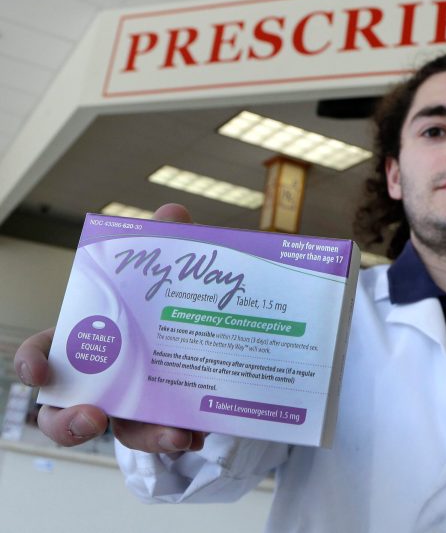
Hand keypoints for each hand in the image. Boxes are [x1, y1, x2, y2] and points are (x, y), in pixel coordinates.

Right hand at [13, 203, 205, 452]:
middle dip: (71, 423)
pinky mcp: (165, 417)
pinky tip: (201, 430)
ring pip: (125, 433)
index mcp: (88, 342)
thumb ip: (165, 243)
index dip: (31, 364)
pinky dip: (182, 434)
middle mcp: (102, 380)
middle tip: (94, 417)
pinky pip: (166, 434)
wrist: (206, 327)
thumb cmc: (164, 301)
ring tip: (176, 436)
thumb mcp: (165, 271)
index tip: (38, 371)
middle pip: (66, 414)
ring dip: (147, 438)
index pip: (43, 356)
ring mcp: (132, 404)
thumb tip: (172, 214)